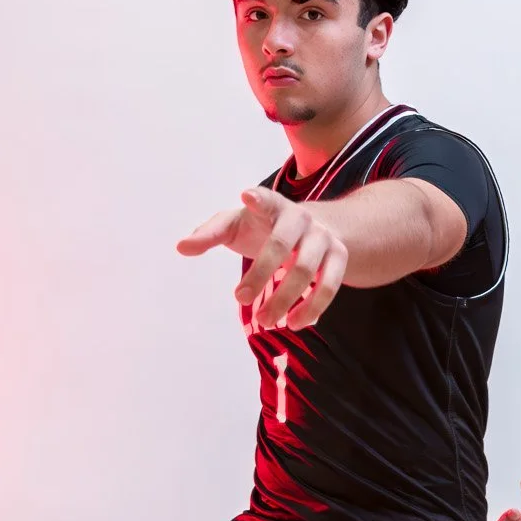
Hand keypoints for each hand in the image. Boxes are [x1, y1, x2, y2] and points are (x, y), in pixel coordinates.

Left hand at [176, 184, 348, 331]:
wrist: (317, 228)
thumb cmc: (266, 227)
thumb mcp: (236, 225)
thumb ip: (210, 234)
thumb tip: (181, 247)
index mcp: (273, 205)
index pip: (265, 200)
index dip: (258, 199)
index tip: (247, 196)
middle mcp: (301, 218)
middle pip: (281, 246)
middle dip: (260, 274)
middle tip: (239, 298)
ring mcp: (323, 237)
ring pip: (307, 270)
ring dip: (285, 300)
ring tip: (266, 322)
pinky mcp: (339, 258)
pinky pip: (329, 286)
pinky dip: (312, 308)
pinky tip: (295, 324)